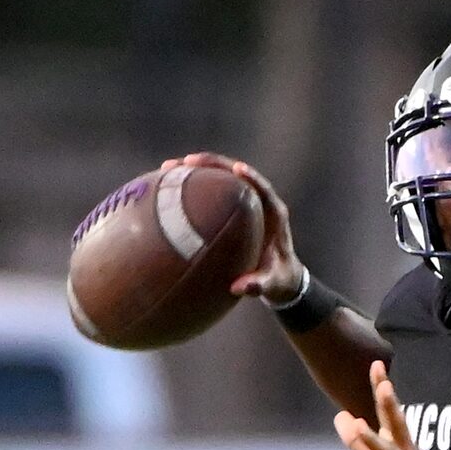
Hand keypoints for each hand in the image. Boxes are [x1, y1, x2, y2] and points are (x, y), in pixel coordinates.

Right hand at [161, 151, 303, 300]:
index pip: (263, 189)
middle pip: (236, 173)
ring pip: (221, 176)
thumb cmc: (279, 280)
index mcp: (275, 214)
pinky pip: (213, 189)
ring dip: (197, 169)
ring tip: (168, 167)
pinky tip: (170, 184)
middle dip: (212, 165)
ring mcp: (246, 200)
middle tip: (187, 162)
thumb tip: (238, 288)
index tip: (237, 168)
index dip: (251, 177)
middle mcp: (260, 201)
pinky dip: (194, 184)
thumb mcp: (272, 284)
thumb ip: (259, 285)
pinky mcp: (233, 205)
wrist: (281, 278)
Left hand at [335, 363, 450, 449]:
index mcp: (399, 443)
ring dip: (376, 441)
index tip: (377, 364)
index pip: (388, 412)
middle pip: (397, 425)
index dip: (382, 389)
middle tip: (384, 385)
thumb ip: (358, 443)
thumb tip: (340, 416)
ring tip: (361, 427)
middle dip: (390, 405)